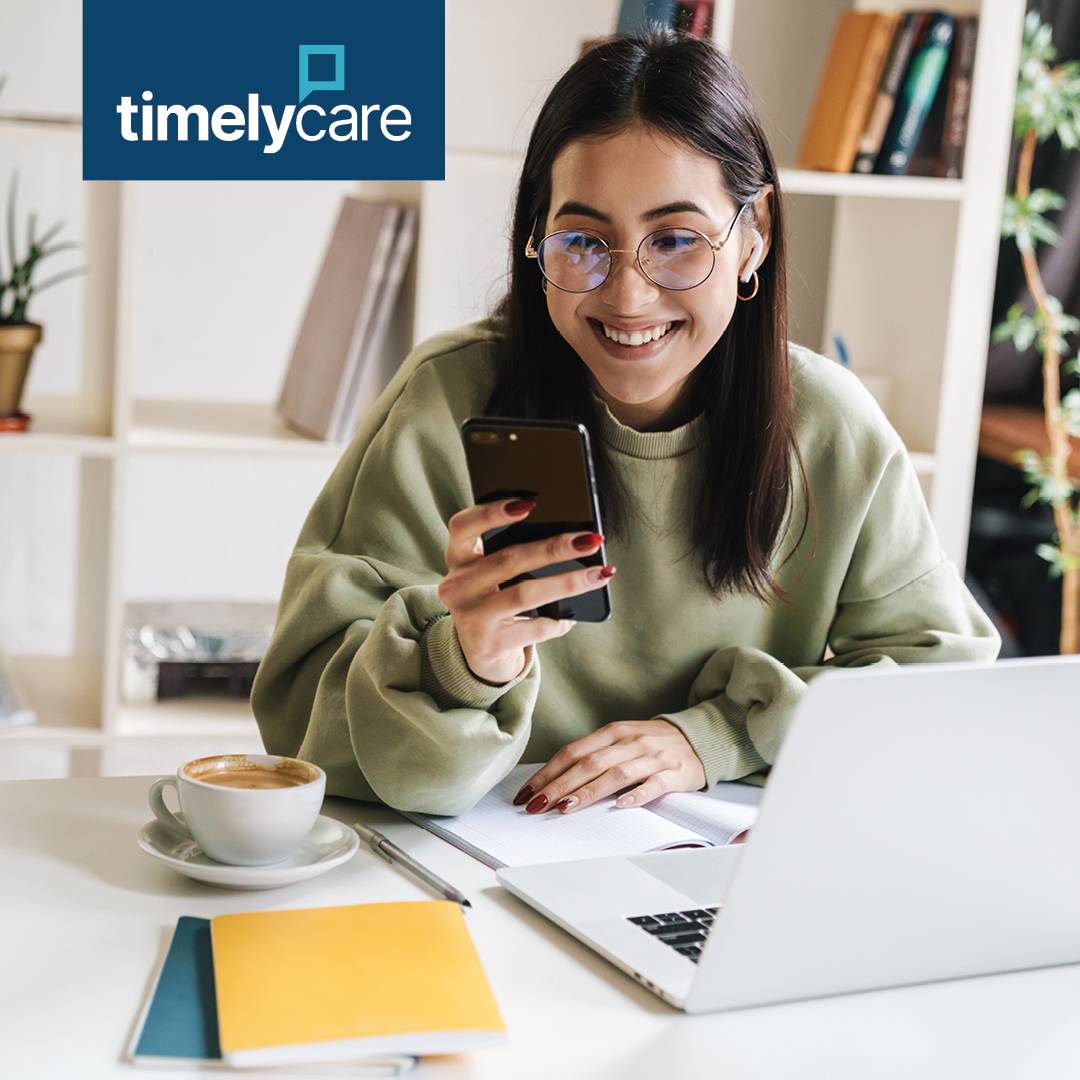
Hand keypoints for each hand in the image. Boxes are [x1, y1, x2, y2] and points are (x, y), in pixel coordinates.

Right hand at [437, 497, 615, 684]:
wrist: (482, 653)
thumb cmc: (496, 600)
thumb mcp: (491, 574)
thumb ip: (511, 554)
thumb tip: (572, 537)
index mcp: (458, 557)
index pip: (463, 526)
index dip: (491, 513)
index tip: (529, 503)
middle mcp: (457, 586)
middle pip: (509, 559)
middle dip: (555, 548)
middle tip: (590, 540)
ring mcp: (469, 617)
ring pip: (525, 593)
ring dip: (568, 582)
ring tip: (599, 574)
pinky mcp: (488, 644)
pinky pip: (533, 628)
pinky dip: (558, 621)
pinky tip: (573, 616)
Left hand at [512, 720, 706, 813]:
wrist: (700, 737)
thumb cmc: (652, 743)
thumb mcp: (622, 740)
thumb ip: (595, 755)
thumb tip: (555, 779)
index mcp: (614, 732)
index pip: (573, 752)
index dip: (548, 772)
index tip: (526, 792)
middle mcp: (631, 742)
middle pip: (588, 764)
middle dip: (558, 786)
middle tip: (535, 805)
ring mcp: (653, 757)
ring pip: (615, 774)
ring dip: (588, 792)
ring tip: (565, 808)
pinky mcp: (675, 773)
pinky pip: (654, 785)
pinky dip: (637, 795)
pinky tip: (620, 805)